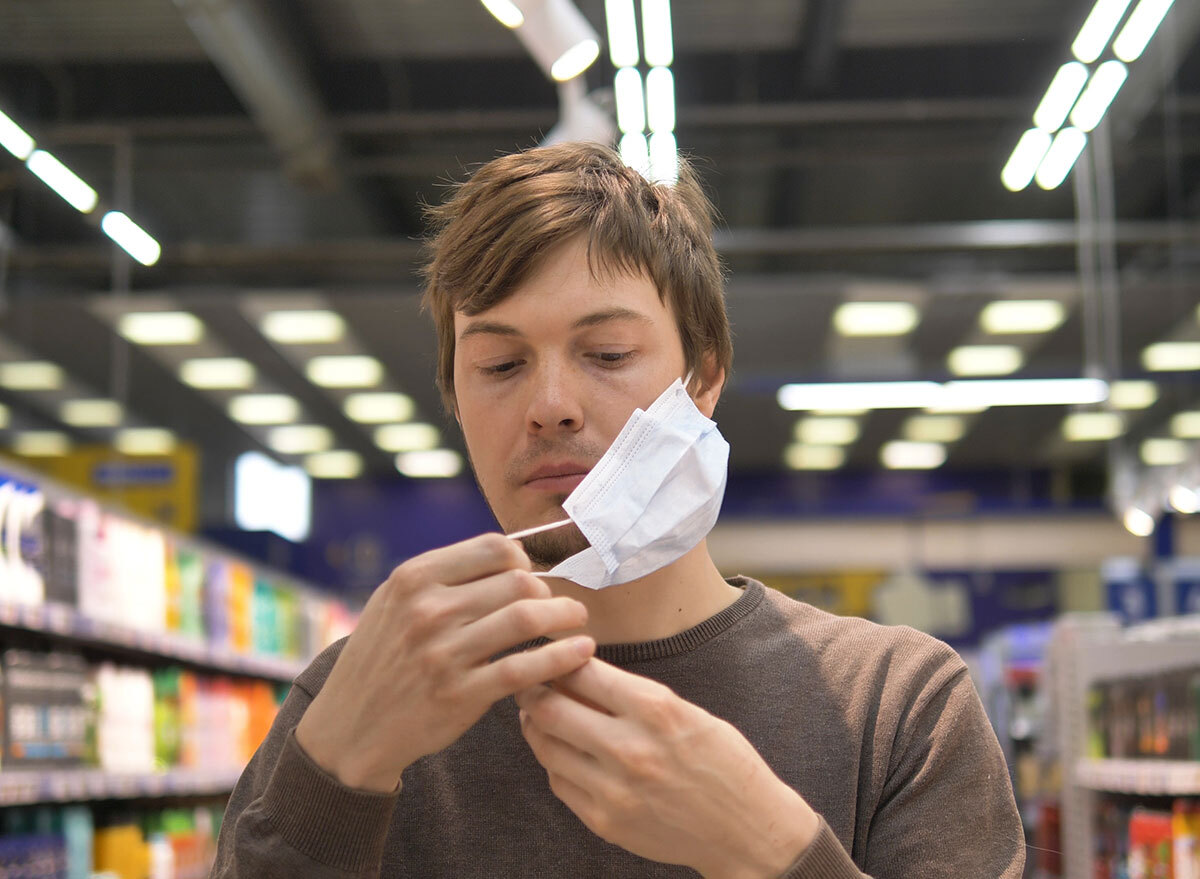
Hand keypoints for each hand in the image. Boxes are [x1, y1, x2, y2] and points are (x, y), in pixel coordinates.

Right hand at [296, 533, 594, 792]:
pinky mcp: (460, 694)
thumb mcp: (394, 602)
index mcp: (413, 578)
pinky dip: (562, 657)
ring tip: (577, 619)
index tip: (531, 575)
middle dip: (548, 590)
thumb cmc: (382, 658)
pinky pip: (525, 668)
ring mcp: (443, 653)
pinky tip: (581, 651)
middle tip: (558, 603)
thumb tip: (512, 553)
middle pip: (517, 581)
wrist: (349, 726)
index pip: (493, 547)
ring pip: (526, 618)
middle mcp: (427, 610)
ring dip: (564, 615)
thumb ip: (444, 576)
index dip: (524, 559)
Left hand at [515, 660, 818, 878]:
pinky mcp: (605, 821)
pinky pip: (558, 782)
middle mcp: (630, 748)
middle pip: (551, 708)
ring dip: (535, 725)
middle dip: (533, 689)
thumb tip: (581, 673)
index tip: (553, 655)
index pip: (583, 672)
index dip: (560, 659)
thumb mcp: (688, 713)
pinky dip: (553, 762)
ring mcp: (614, 790)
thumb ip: (634, 696)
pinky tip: (561, 751)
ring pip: (546, 747)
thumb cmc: (723, 762)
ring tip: (536, 714)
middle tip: (528, 681)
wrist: (747, 830)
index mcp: (657, 710)